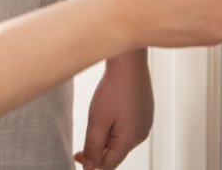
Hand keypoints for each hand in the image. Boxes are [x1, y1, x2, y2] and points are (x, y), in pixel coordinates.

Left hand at [75, 52, 151, 169]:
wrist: (128, 62)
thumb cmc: (113, 89)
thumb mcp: (97, 121)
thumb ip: (93, 147)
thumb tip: (90, 168)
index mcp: (129, 140)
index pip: (109, 164)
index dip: (91, 164)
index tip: (76, 157)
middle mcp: (141, 134)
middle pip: (115, 153)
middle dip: (97, 151)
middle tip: (78, 148)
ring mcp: (145, 123)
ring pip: (121, 140)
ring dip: (106, 138)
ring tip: (94, 124)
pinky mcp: (144, 112)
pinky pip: (127, 128)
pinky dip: (115, 127)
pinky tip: (107, 114)